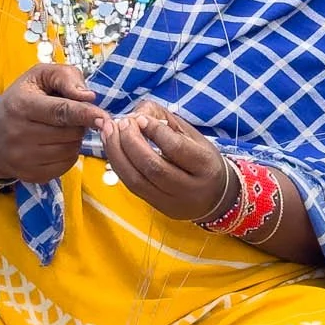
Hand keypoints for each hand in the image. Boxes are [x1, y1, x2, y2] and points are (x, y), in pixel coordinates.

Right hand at [0, 64, 109, 182]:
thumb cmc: (20, 99)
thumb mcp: (38, 77)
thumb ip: (65, 77)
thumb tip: (89, 96)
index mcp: (21, 106)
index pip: (60, 112)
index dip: (85, 114)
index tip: (103, 117)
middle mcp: (19, 134)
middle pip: (70, 132)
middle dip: (79, 123)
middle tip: (69, 117)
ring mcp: (23, 158)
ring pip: (70, 150)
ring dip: (74, 139)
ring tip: (60, 129)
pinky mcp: (30, 175)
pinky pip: (65, 166)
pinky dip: (68, 154)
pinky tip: (55, 144)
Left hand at [99, 100, 231, 221]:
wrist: (216, 196)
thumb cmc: (202, 160)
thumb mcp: (194, 136)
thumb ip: (167, 122)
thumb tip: (136, 116)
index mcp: (205, 165)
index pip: (176, 148)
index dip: (154, 132)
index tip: (138, 118)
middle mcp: (190, 188)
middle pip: (153, 167)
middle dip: (130, 142)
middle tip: (120, 123)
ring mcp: (172, 201)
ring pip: (137, 180)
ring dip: (117, 154)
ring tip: (108, 132)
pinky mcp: (158, 207)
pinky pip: (132, 187)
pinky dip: (118, 166)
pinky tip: (112, 149)